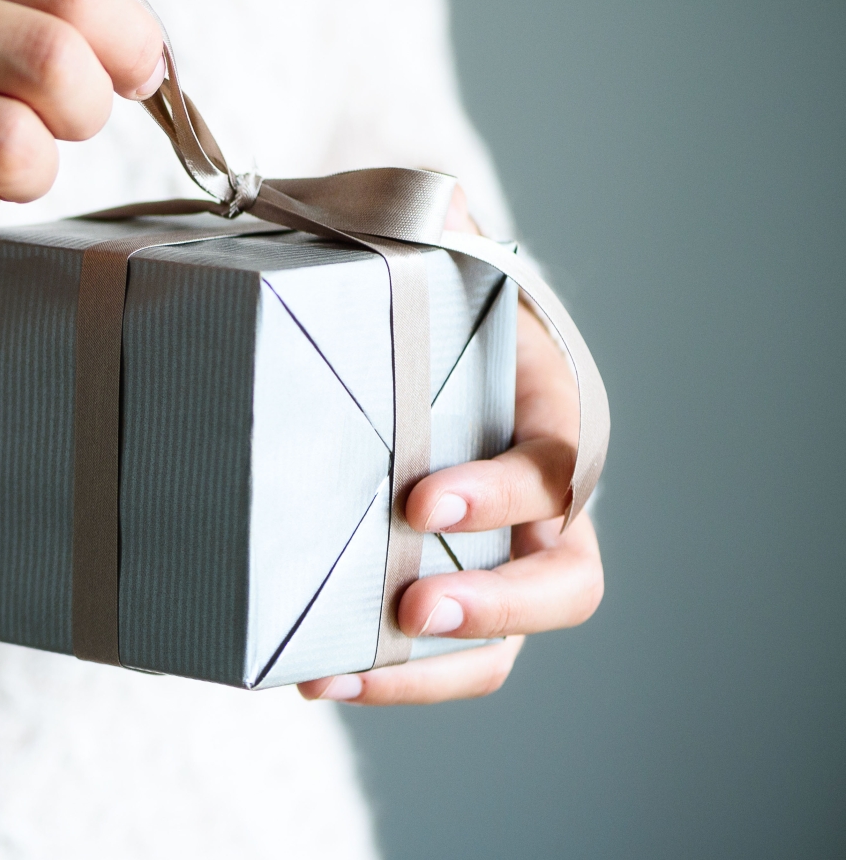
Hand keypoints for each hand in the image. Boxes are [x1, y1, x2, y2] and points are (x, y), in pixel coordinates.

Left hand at [300, 190, 605, 704]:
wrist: (371, 338)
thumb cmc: (407, 288)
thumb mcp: (414, 245)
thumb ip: (422, 226)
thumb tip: (423, 204)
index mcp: (546, 412)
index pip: (559, 463)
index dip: (506, 493)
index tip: (421, 498)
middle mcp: (536, 502)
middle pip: (566, 579)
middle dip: (499, 600)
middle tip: (415, 601)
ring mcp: (492, 560)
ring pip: (504, 644)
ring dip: (434, 668)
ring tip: (345, 669)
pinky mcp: (435, 592)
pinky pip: (433, 659)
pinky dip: (385, 676)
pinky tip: (314, 675)